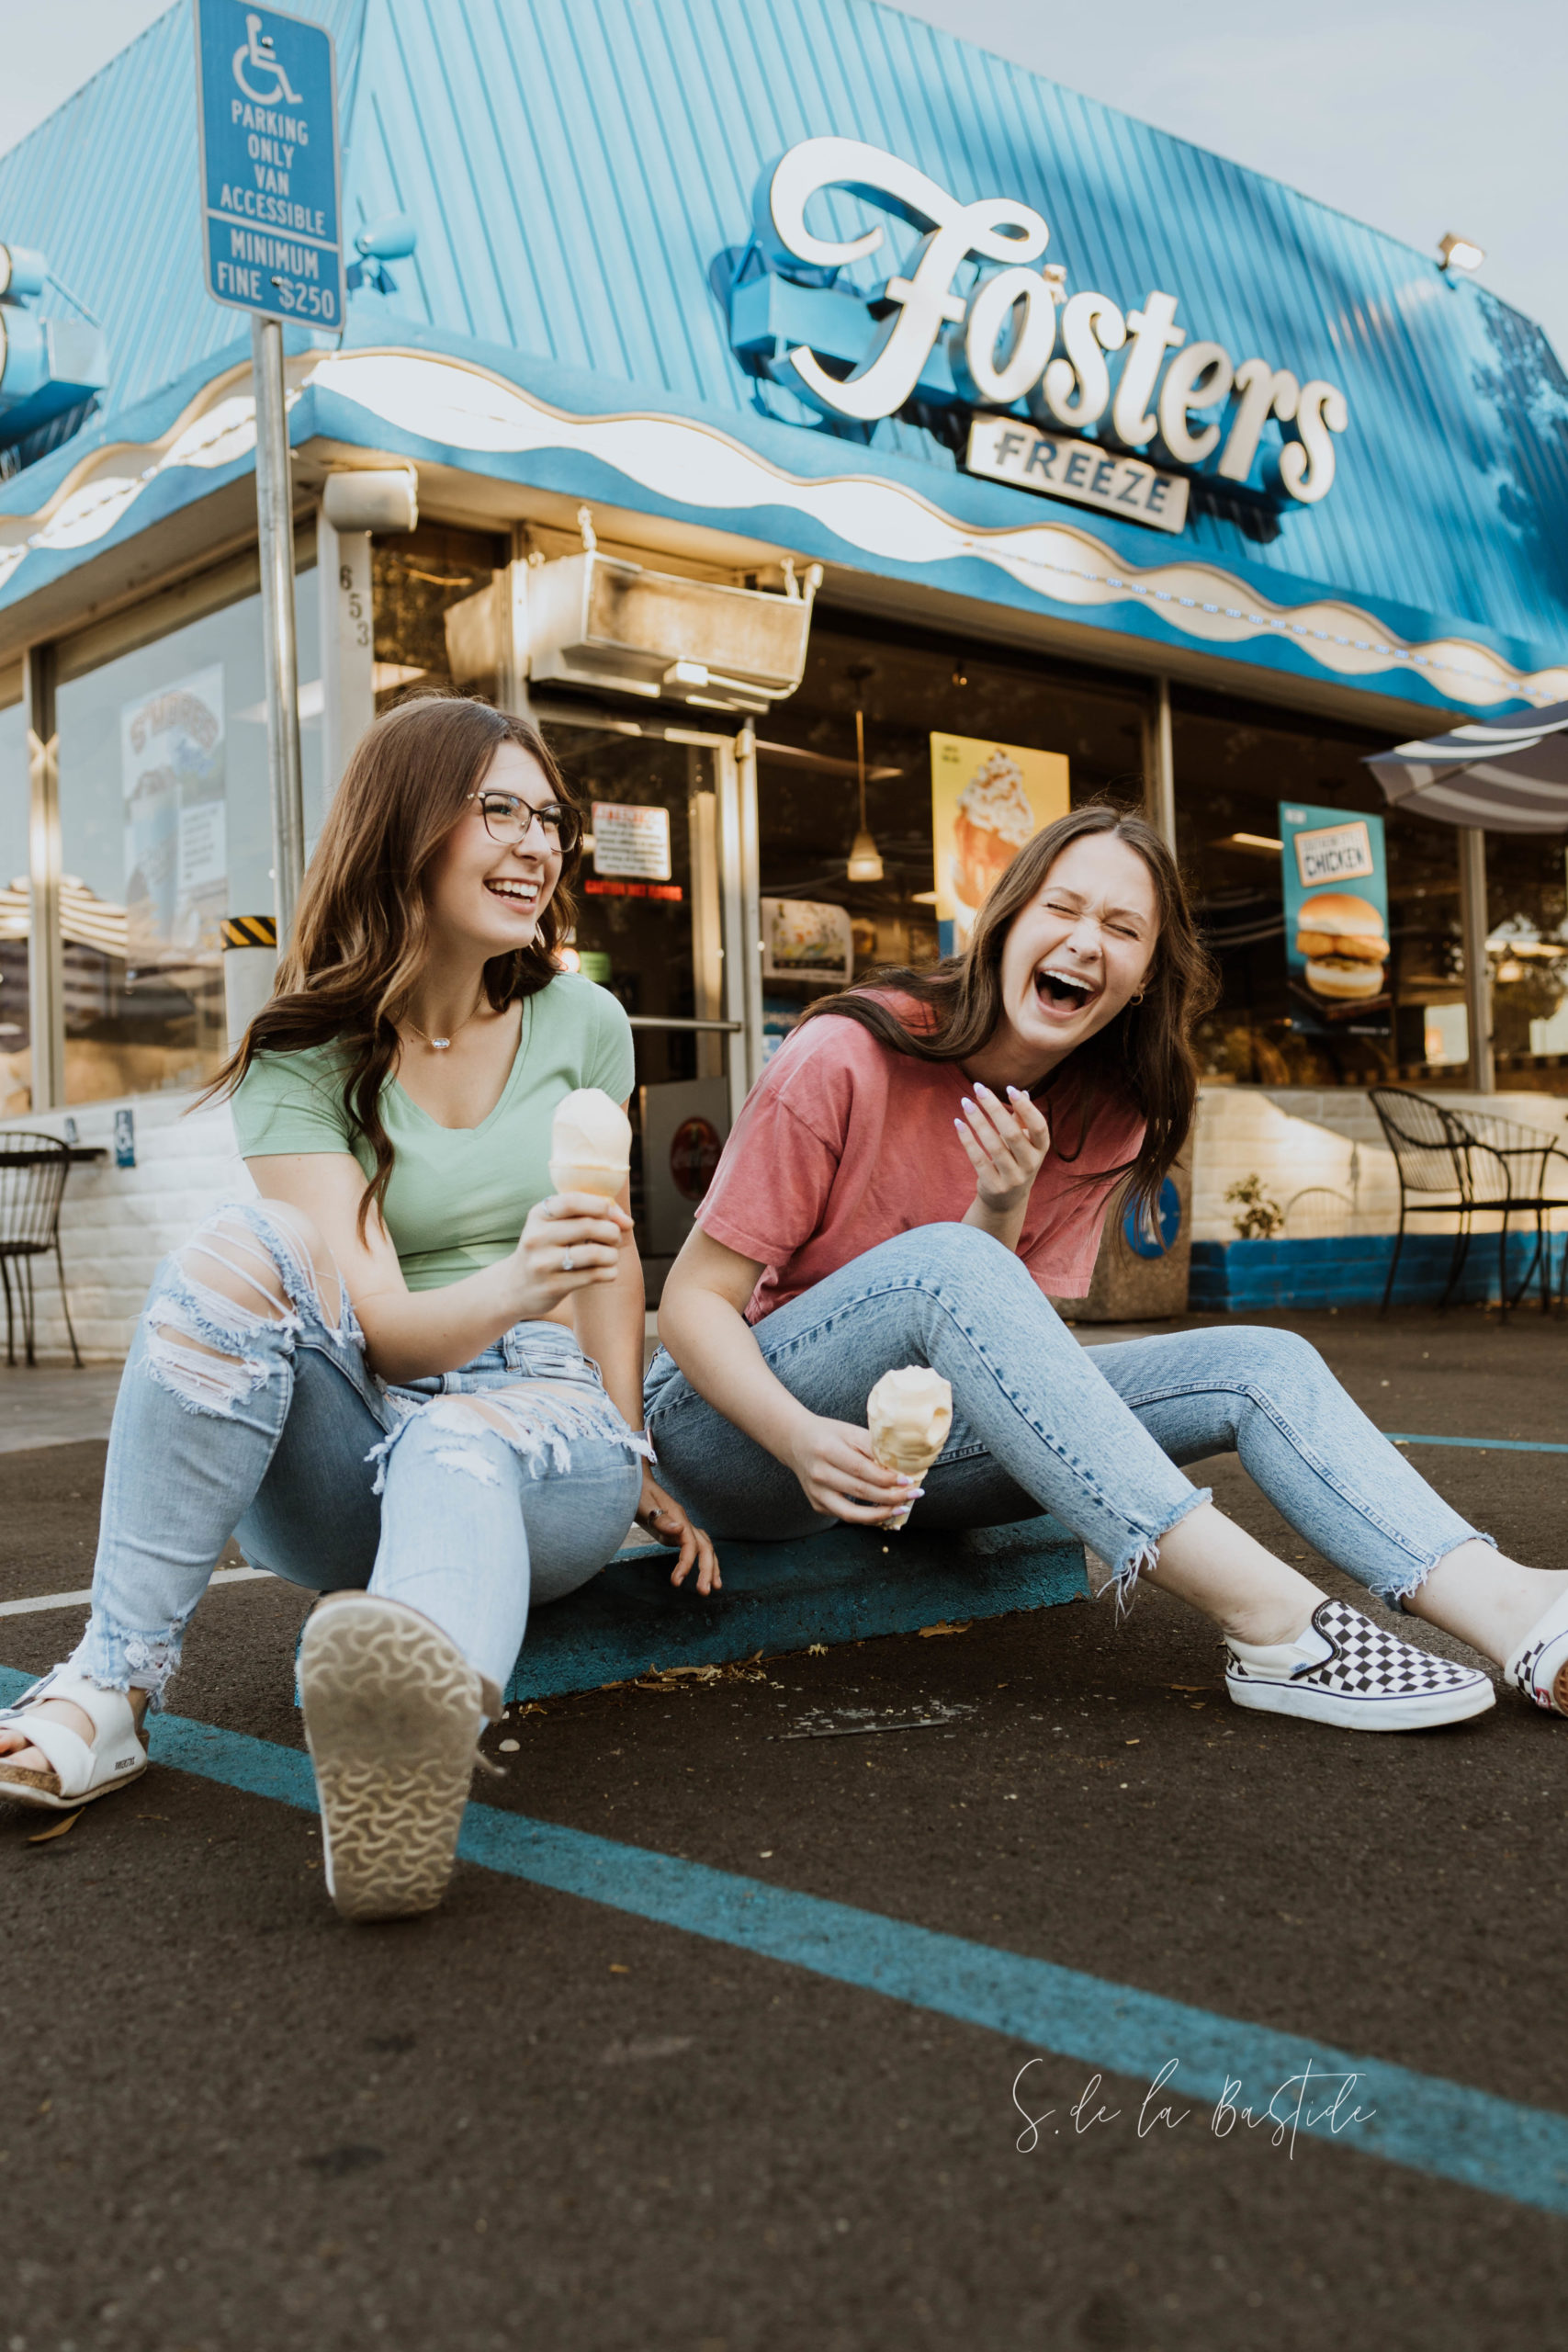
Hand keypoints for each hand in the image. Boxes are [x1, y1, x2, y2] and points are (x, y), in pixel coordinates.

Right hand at [513, 1191, 631, 1317]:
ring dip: (612, 1254)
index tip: (610, 1213)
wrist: (516, 1286)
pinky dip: (609, 1272)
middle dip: (611, 1231)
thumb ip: (589, 1214)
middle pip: (588, 1226)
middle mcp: (536, 1237)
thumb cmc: (548, 1248)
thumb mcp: (556, 1224)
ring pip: (595, 1253)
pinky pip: (594, 1276)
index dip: (600, 1205)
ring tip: (611, 1256)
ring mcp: (542, 1263)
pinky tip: (607, 1271)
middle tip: (614, 1238)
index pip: (572, 1201)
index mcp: (539, 1215)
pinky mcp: (552, 1286)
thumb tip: (627, 1221)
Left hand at [636, 1474, 720, 1594]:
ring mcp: (683, 1527)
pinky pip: (696, 1549)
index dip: (686, 1563)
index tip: (677, 1582)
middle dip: (707, 1570)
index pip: (690, 1543)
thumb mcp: (642, 1503)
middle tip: (704, 1592)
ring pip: (705, 1548)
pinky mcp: (679, 1533)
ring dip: (711, 1567)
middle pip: (705, 1547)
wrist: (635, 1484)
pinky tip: (706, 1574)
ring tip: (715, 1588)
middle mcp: (685, 1523)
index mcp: (677, 1516)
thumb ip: (660, 1518)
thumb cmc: (636, 1493)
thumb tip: (680, 1530)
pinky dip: (703, 1561)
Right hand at [785, 1414, 922, 1524]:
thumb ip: (873, 1447)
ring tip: (901, 1510)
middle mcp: (819, 1474)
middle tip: (914, 1494)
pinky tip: (884, 1512)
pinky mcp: (817, 1504)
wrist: (796, 1441)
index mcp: (828, 1451)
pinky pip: (845, 1516)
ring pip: (851, 1513)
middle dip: (891, 1497)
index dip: (887, 1479)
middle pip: (861, 1492)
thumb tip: (900, 1466)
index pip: (862, 1470)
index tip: (908, 1480)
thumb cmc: (829, 1434)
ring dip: (880, 1514)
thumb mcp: (850, 1432)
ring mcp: (816, 1493)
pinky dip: (867, 1517)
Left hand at [954, 1083, 1049, 1214]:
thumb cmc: (1016, 1161)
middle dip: (994, 1108)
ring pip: (993, 1146)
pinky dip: (967, 1140)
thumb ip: (1022, 1120)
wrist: (1007, 1201)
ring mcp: (1013, 1178)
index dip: (1026, 1107)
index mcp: (1041, 1149)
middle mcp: (1031, 1165)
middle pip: (1012, 1133)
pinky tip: (958, 1123)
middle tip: (978, 1088)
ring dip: (978, 1121)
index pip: (1038, 1126)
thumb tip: (1021, 1091)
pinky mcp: (994, 1185)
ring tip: (966, 1103)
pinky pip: (978, 1159)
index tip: (1009, 1088)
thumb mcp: (1024, 1143)